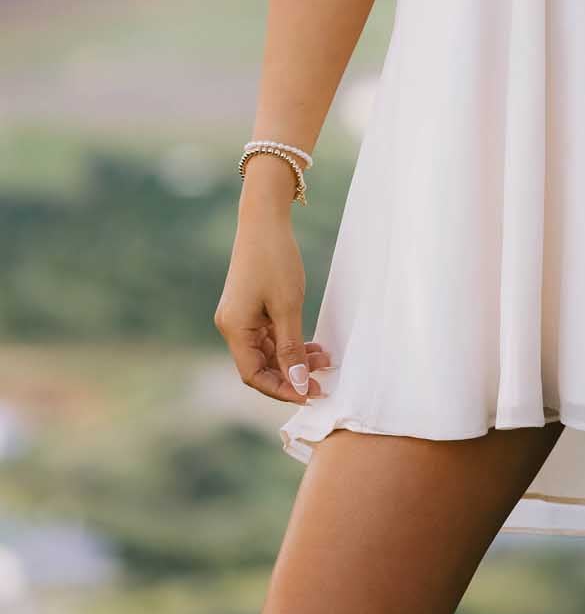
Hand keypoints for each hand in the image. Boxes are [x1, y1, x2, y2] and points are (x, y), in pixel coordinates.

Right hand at [214, 220, 333, 405]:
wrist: (264, 219)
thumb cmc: (275, 258)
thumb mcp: (288, 306)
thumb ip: (292, 348)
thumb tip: (299, 384)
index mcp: (234, 329)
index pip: (254, 375)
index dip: (281, 389)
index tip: (310, 395)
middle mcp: (232, 326)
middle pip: (260, 366)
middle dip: (291, 376)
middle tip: (322, 381)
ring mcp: (240, 317)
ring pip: (267, 352)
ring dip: (294, 358)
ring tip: (325, 360)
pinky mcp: (250, 308)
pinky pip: (269, 336)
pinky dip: (290, 343)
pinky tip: (312, 346)